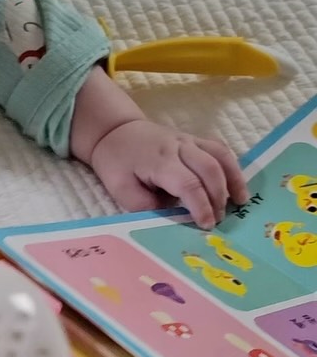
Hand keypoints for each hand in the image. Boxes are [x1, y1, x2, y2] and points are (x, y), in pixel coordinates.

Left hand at [90, 119, 248, 228]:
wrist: (116, 131)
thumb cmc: (117, 163)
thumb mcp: (121, 190)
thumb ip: (145, 206)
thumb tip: (172, 218)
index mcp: (159, 161)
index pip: (188, 184)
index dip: (201, 206)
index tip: (207, 225)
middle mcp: (178, 147)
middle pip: (209, 170)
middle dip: (218, 198)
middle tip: (219, 221)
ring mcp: (189, 140)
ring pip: (220, 157)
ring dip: (233, 180)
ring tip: (240, 203)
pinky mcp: (196, 139)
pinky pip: (220, 150)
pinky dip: (232, 168)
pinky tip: (237, 186)